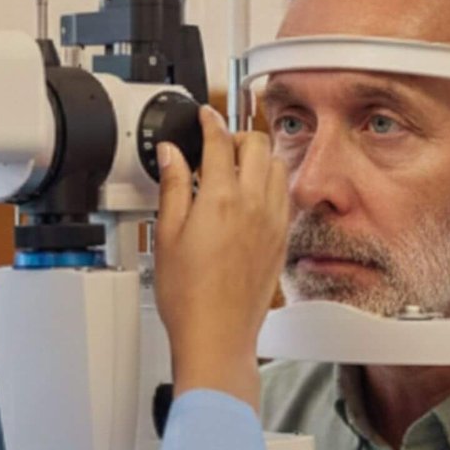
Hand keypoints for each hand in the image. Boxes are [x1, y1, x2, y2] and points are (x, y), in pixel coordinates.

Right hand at [153, 106, 288, 409]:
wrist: (217, 334)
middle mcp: (253, 204)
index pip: (219, 140)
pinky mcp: (281, 238)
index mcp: (220, 198)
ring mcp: (272, 221)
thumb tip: (171, 154)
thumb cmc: (188, 296)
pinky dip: (269, 182)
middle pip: (256, 143)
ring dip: (257, 157)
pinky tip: (251, 196)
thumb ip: (172, 186)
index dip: (209, 120)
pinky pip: (284, 194)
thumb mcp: (165, 235)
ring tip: (235, 167)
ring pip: (276, 165)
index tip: (203, 115)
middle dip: (236, 134)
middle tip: (218, 142)